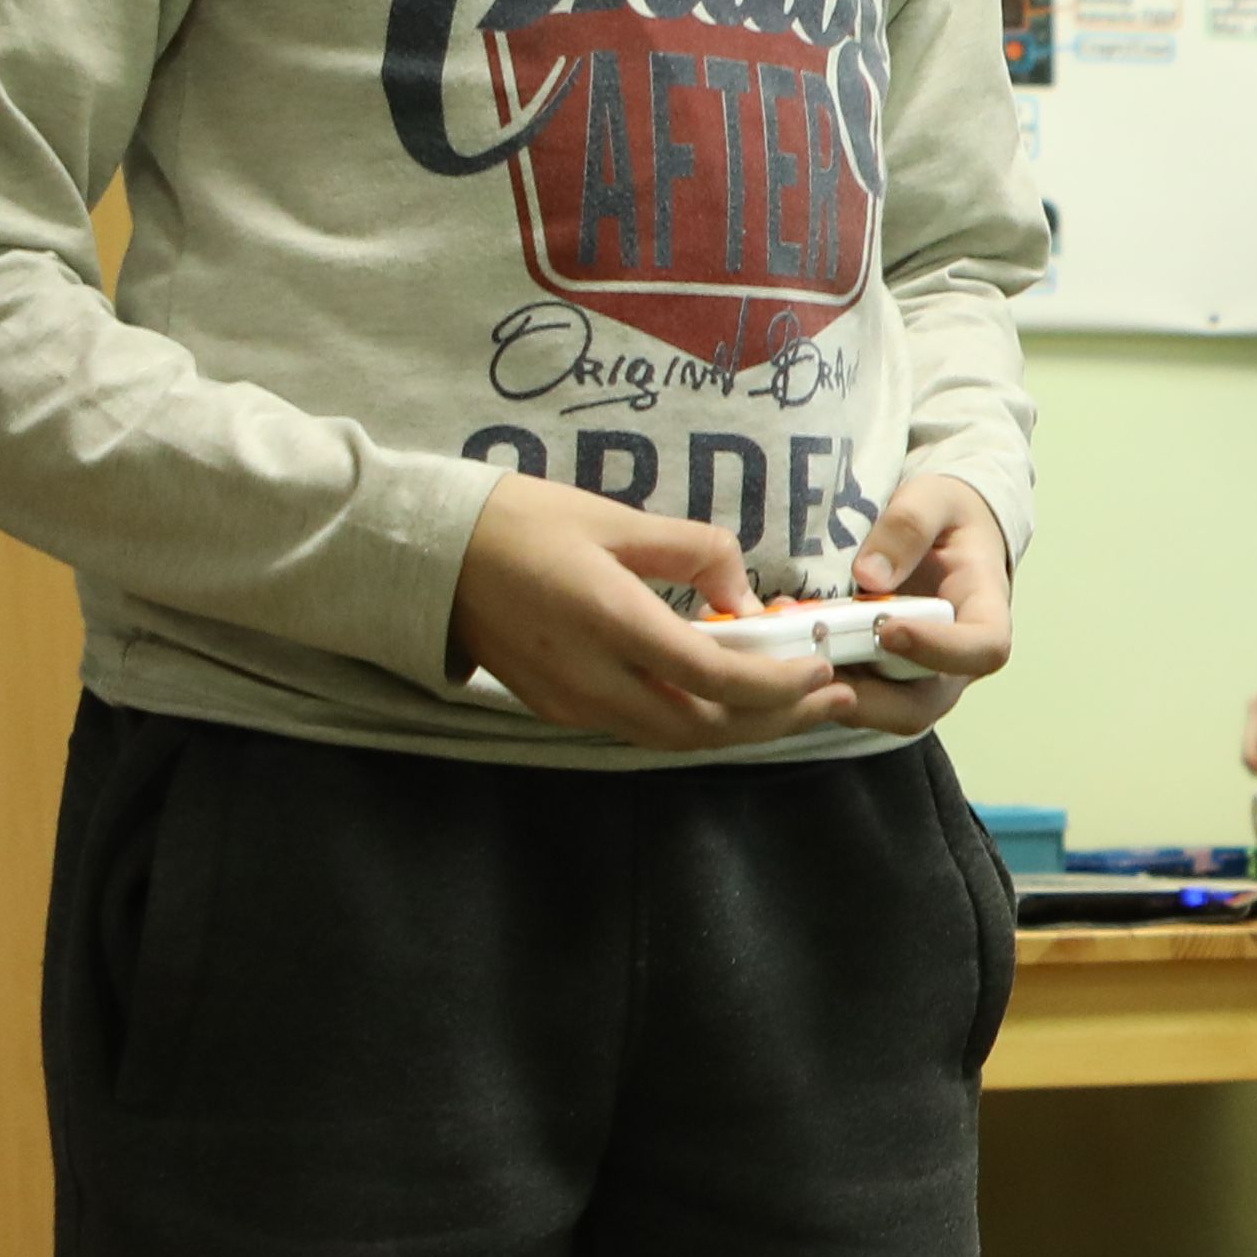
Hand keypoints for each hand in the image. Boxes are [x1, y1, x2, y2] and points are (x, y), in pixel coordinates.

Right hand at [446, 473, 837, 753]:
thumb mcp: (615, 519)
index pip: (715, 678)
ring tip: (793, 703)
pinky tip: (724, 697)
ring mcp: (572, 703)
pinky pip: (640, 728)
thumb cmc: (520, 522)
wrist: (427, 554)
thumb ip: (692, 553)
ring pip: (673, 737)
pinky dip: (694, 720)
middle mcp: (592, 678)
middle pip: (703, 727)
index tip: (820, 667)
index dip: (778, 683)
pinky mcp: (558, 708)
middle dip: (775, 719)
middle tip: (829, 695)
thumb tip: (747, 595)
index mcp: (610, 622)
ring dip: (738, 727)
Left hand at [815, 473, 1017, 738]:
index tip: (890, 630)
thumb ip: (908, 527)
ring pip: (883, 712)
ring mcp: (919, 679)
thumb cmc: (946, 517)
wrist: (942, 535)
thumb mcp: (934, 500)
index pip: (983, 650)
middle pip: (923, 704)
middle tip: (819, 667)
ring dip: (835, 694)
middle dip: (869, 697)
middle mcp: (956, 662)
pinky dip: (819, 684)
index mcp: (985, 613)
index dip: (940, 650)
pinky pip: (856, 697)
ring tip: (791, 661)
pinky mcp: (884, 682)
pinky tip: (784, 653)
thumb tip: (870, 576)